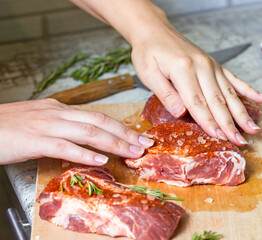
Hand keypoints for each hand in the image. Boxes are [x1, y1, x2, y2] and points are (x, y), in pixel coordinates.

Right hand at [0, 99, 153, 164]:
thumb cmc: (8, 127)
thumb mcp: (41, 121)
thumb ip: (63, 128)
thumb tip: (84, 141)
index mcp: (60, 108)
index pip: (98, 116)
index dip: (121, 127)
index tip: (138, 136)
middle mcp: (58, 113)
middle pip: (100, 121)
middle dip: (126, 133)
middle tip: (145, 144)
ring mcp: (47, 125)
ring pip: (88, 132)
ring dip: (114, 143)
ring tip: (132, 153)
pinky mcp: (35, 139)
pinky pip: (65, 146)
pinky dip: (85, 153)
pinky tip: (101, 160)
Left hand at [69, 0, 261, 145]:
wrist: (155, 30)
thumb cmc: (149, 51)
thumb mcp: (148, 72)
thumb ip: (165, 93)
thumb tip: (181, 112)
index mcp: (183, 70)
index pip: (198, 103)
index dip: (210, 123)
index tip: (221, 138)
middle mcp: (202, 67)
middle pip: (218, 101)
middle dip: (230, 123)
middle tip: (240, 141)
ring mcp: (211, 65)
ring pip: (229, 93)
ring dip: (242, 112)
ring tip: (254, 128)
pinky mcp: (215, 65)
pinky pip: (234, 79)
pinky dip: (248, 90)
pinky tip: (261, 98)